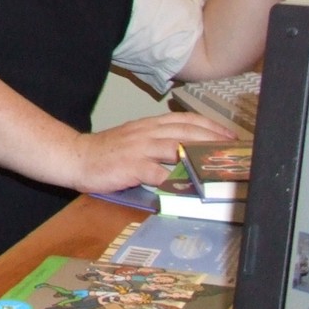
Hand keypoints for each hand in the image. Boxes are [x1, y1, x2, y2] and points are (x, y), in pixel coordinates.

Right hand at [70, 111, 232, 192]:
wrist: (75, 156)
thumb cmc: (106, 152)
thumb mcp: (134, 140)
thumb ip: (157, 143)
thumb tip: (184, 153)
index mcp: (148, 126)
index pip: (185, 120)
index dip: (209, 126)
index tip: (228, 135)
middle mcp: (147, 133)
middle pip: (186, 132)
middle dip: (213, 139)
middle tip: (233, 149)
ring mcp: (139, 149)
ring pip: (176, 148)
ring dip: (200, 156)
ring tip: (219, 165)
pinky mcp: (132, 166)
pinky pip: (158, 173)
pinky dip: (175, 180)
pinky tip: (189, 188)